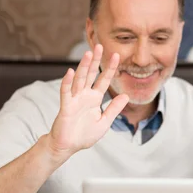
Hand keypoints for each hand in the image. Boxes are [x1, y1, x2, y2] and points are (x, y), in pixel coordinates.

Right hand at [45, 44, 128, 160]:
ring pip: (79, 80)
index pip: (104, 80)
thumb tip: (126, 95)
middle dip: (95, 61)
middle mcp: (85, 96)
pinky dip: (68, 82)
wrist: (68, 146)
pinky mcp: (66, 106)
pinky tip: (71, 72)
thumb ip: (114, 109)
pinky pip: (66, 92)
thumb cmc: (84, 135)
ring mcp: (74, 99)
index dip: (110, 68)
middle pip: (91, 75)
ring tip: (88, 54)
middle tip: (99, 46)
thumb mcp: (105, 122)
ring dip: (83, 67)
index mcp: (95, 99)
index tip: (117, 56)